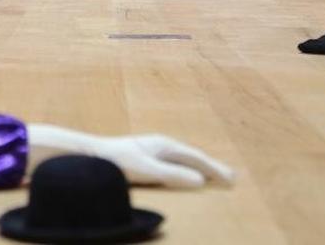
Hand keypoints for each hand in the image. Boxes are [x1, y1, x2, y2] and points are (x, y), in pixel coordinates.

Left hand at [91, 134, 234, 187]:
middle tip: (232, 177)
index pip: (196, 158)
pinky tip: (186, 173)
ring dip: (201, 166)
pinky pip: (175, 161)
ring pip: (184, 158)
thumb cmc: (116, 161)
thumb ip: (172, 174)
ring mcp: (154, 148)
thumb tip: (200, 180)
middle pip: (193, 156)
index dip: (214, 170)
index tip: (231, 181)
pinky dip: (187, 167)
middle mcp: (161, 144)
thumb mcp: (146, 170)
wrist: (91, 154)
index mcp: (164, 145)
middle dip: (212, 166)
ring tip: (215, 175)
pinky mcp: (146, 155)